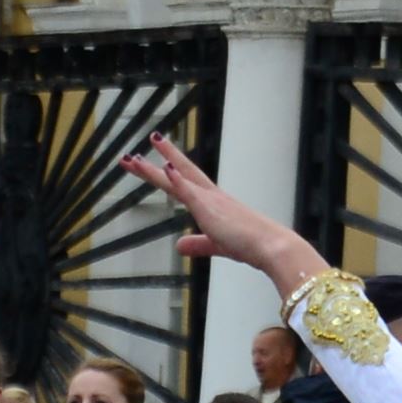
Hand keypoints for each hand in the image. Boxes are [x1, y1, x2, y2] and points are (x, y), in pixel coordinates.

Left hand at [128, 136, 330, 300]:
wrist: (270, 247)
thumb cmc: (250, 245)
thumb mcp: (217, 245)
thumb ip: (198, 244)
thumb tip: (179, 245)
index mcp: (213, 202)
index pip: (185, 182)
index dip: (169, 172)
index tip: (154, 162)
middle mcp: (210, 196)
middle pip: (178, 173)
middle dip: (155, 163)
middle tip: (131, 155)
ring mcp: (210, 200)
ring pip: (176, 179)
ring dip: (153, 170)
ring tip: (132, 158)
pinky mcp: (211, 209)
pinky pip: (191, 191)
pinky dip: (178, 179)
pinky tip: (166, 167)